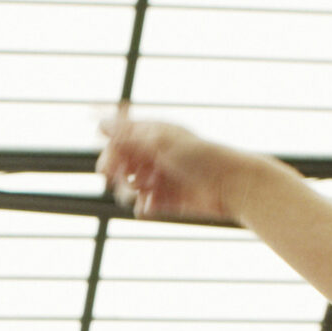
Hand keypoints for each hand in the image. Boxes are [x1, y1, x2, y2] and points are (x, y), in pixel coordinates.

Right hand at [97, 107, 271, 224]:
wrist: (232, 186)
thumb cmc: (201, 157)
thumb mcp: (162, 142)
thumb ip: (129, 135)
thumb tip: (99, 123)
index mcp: (153, 134)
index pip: (118, 139)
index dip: (110, 152)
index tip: (108, 167)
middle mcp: (153, 155)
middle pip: (120, 164)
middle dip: (119, 173)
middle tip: (128, 181)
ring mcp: (159, 178)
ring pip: (128, 186)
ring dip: (130, 190)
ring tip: (146, 192)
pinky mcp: (165, 200)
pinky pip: (142, 205)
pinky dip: (143, 206)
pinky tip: (151, 206)